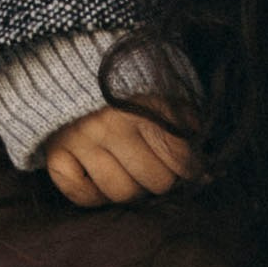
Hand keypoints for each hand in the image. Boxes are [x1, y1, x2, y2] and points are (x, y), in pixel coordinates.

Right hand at [45, 103, 197, 208]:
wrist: (70, 71)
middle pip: (154, 181)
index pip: (179, 158)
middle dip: (160, 180)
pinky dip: (93, 196)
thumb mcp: (161, 95)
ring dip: (130, 189)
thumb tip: (211, 175)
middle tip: (154, 169)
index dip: (190, 170)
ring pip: (121, 193)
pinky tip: (99, 179)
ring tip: (129, 174)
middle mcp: (110, 124)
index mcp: (141, 107)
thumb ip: (186, 126)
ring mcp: (81, 140)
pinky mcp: (56, 154)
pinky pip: (82, 196)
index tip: (189, 170)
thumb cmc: (125, 91)